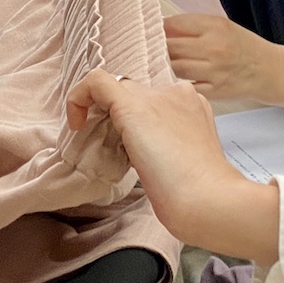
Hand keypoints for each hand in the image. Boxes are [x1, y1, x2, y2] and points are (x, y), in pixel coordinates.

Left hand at [65, 70, 279, 262]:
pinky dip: (79, 97)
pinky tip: (75, 123)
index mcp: (193, 106)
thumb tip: (146, 157)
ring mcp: (156, 97)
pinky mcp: (132, 106)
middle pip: (135, 93)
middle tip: (113, 151)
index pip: (156, 102)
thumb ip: (168, 149)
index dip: (137, 122)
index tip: (131, 151)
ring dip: (103, 113)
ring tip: (101, 146)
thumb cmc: (200, 197)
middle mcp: (177, 93)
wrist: (207, 200)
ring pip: (117, 88)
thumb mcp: (187, 164)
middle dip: (119, 118)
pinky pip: (96, 81)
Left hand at [164, 13, 280, 102]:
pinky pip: (186, 86)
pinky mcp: (215, 91)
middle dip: (160, 48)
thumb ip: (193, 26)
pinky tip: (182, 78)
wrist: (269, 70)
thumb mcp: (222, 26)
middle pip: (171, 47)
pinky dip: (180, 82)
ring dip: (169, 65)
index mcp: (215, 26)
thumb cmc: (242, 46)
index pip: (174, 24)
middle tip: (156, 49)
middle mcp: (215, 48)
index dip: (159, 28)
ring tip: (171, 62)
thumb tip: (160, 27)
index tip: (151, 30)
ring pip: (175, 67)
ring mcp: (214, 71)